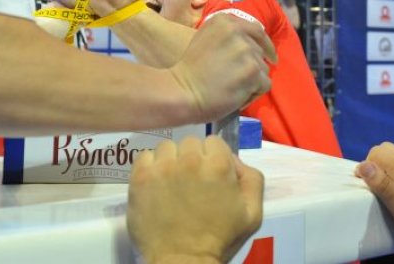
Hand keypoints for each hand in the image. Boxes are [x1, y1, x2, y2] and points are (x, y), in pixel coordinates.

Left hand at [127, 136, 263, 263]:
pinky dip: (150, 167)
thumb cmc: (219, 240)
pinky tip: (156, 185)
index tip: (210, 175)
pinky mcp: (140, 178)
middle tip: (191, 182)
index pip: (214, 142)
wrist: (183, 262)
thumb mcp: (252, 214)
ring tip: (172, 183)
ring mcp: (162, 167)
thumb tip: (233, 160)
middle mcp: (190, 160)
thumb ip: (251, 178)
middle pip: (190, 143)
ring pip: (166, 147)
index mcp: (218, 165)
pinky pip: (144, 157)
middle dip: (192, 158)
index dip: (213, 158)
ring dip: (170, 160)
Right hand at [169, 14, 274, 121]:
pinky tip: (237, 97)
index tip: (268, 55)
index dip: (264, 44)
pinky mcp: (252, 71)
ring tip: (233, 89)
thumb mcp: (206, 39)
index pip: (256, 29)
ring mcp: (246, 51)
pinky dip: (253, 94)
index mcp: (225, 21)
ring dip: (252, 81)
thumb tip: (251, 43)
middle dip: (252, 66)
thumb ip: (228, 36)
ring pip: (263, 69)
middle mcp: (238, 31)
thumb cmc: (189, 70)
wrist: (182, 90)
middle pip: (259, 51)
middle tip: (235, 79)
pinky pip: (264, 84)